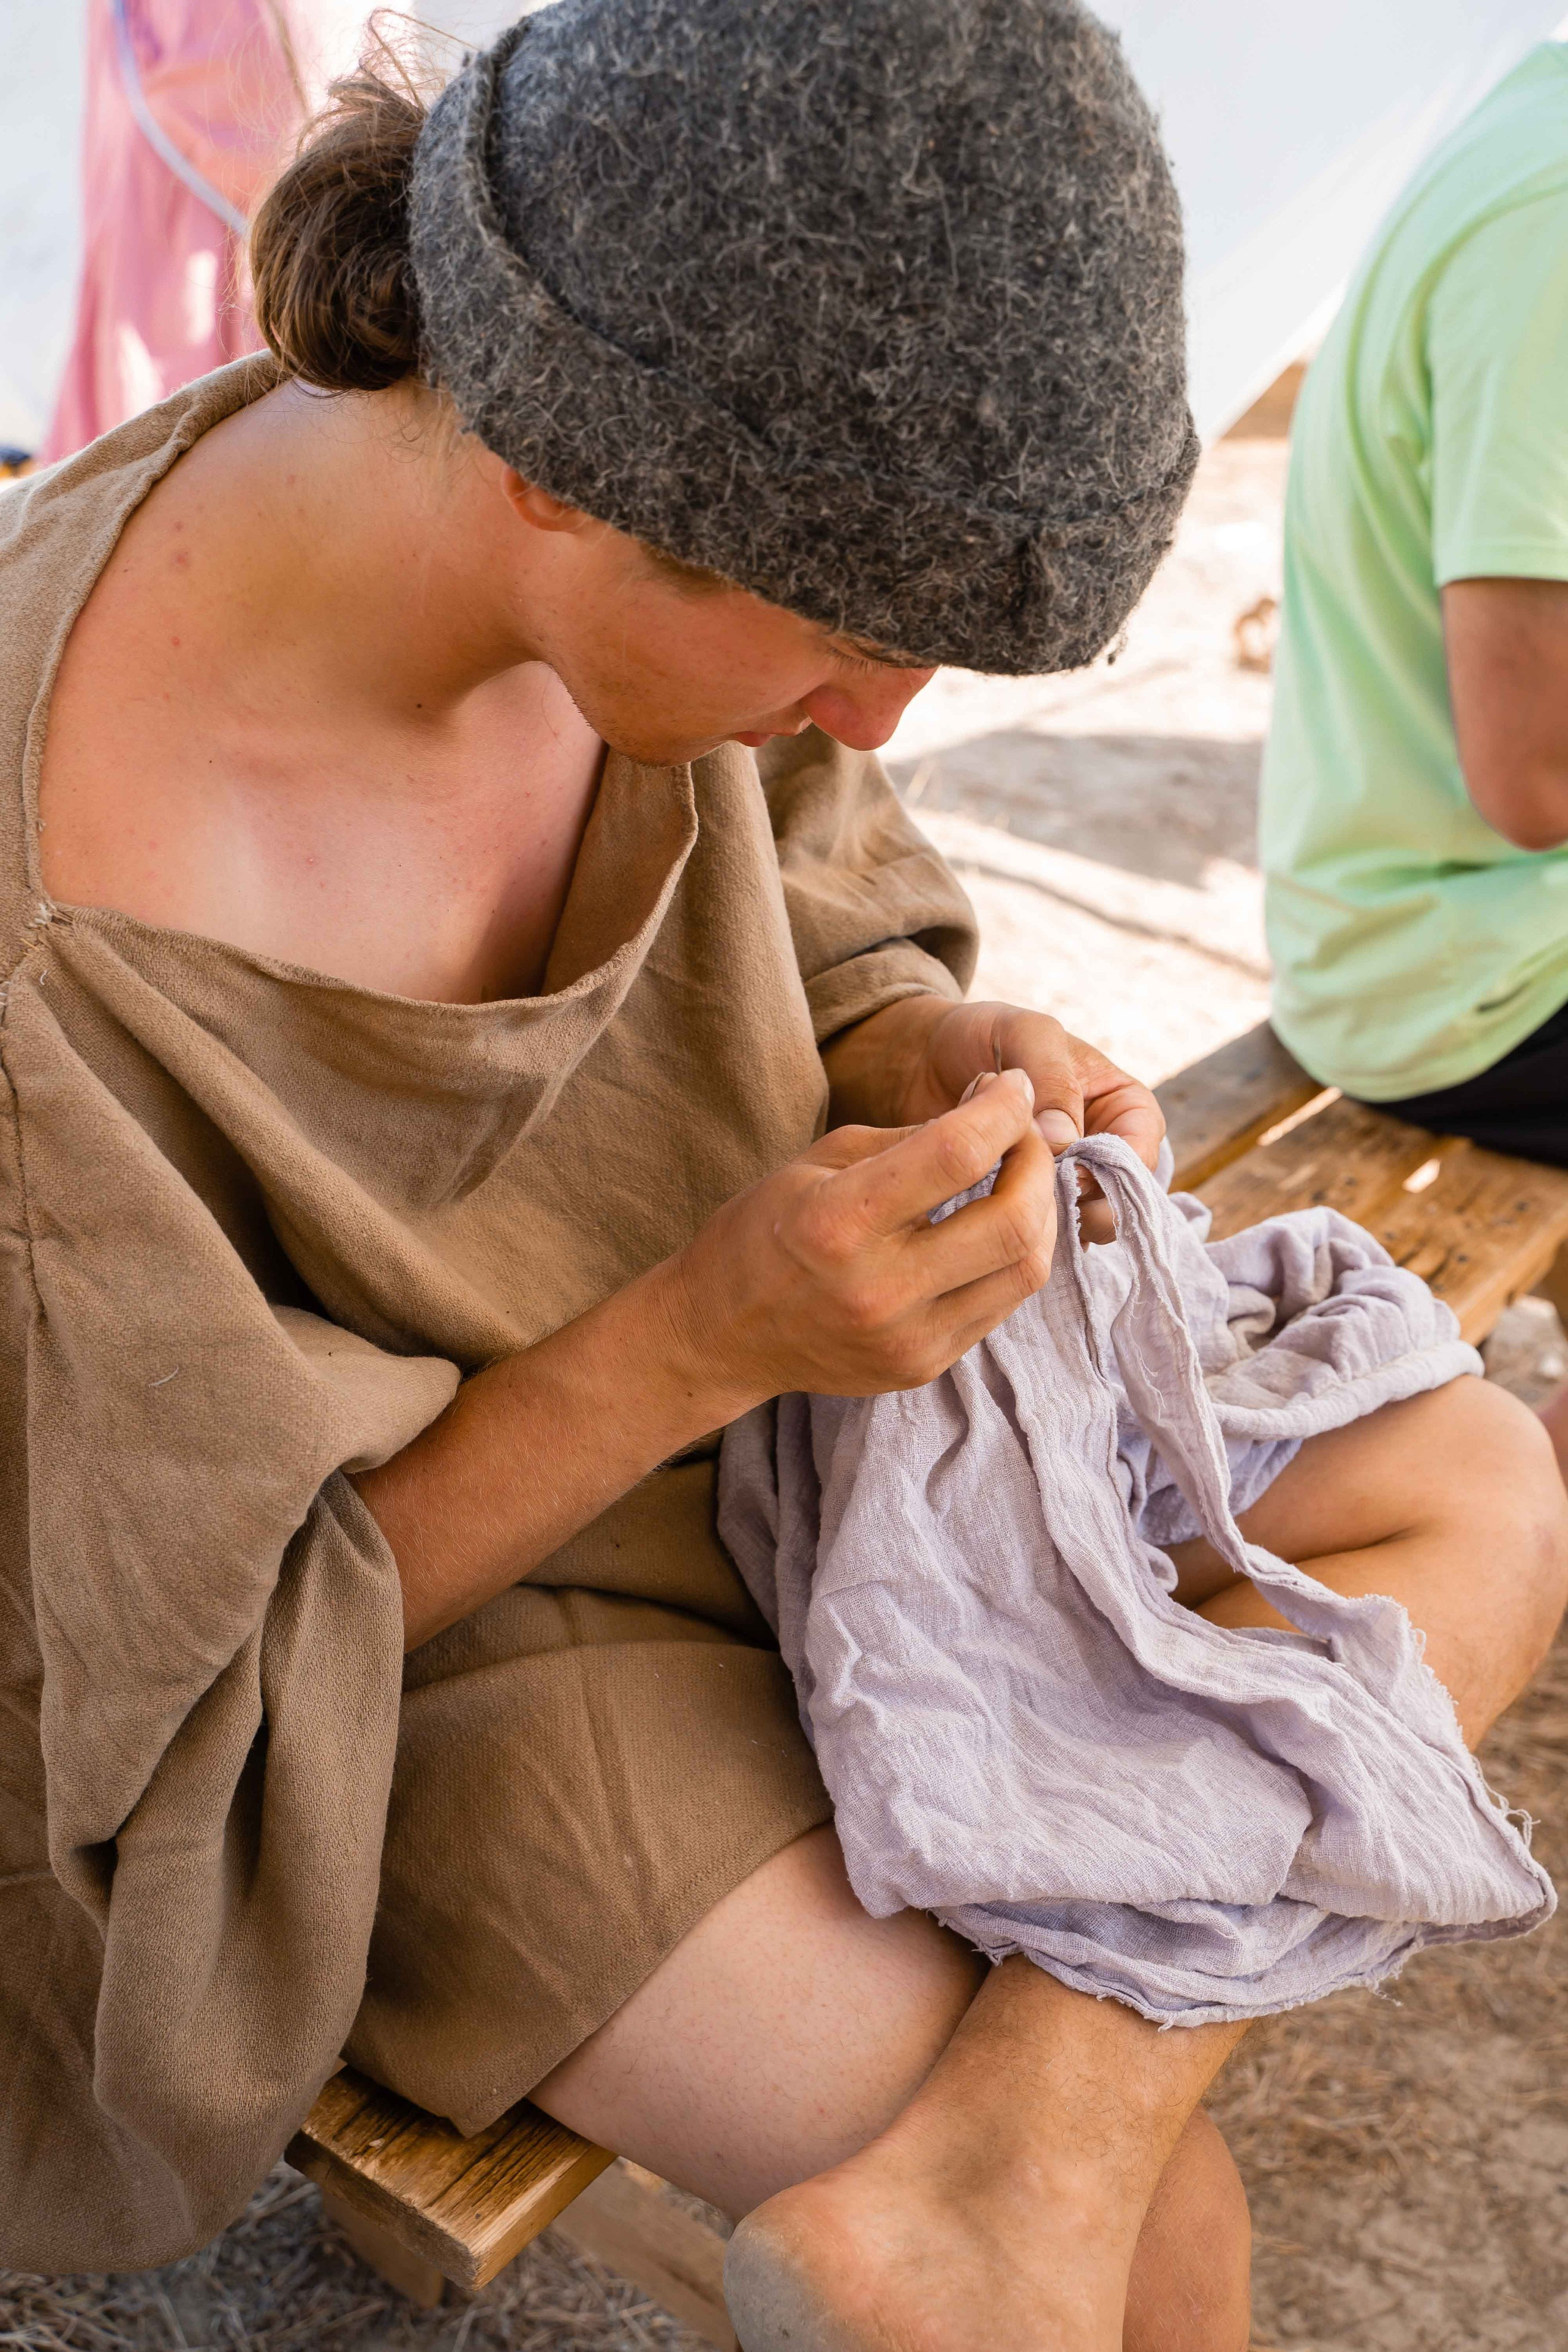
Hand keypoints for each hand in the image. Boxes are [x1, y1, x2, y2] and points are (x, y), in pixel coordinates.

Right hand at [663, 1066, 1055, 1405]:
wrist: (721, 1336)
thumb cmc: (763, 1232)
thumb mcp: (819, 1162)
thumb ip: (910, 1138)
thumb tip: (994, 1107)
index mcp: (839, 1222)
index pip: (957, 1154)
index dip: (1004, 1109)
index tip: (1012, 1086)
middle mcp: (879, 1288)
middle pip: (1012, 1221)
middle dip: (1037, 1162)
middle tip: (1026, 1134)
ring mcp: (906, 1338)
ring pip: (1024, 1270)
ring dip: (1040, 1213)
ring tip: (1021, 1180)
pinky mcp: (923, 1365)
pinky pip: (1001, 1304)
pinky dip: (1012, 1256)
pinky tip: (993, 1228)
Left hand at [822, 997, 1163, 1241]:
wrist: (917, 1060)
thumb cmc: (980, 1035)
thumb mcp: (1023, 1033)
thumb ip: (1052, 1076)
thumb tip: (1065, 1140)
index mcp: (1122, 1108)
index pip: (1142, 1156)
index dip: (1111, 1173)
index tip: (1066, 1171)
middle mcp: (1100, 1155)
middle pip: (1114, 1204)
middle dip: (1076, 1206)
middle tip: (1029, 1200)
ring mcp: (1062, 1187)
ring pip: (1074, 1228)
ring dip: (1040, 1224)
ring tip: (996, 1205)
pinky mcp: (1020, 1211)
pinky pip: (1032, 1239)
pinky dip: (1010, 1234)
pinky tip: (978, 1221)